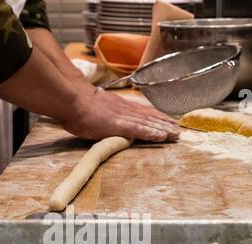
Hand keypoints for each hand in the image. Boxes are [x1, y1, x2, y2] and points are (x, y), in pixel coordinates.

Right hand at [60, 87, 179, 142]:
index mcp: (121, 106)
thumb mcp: (97, 105)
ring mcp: (123, 117)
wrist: (72, 99)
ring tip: (175, 134)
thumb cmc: (79, 104)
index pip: (144, 111)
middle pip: (150, 117)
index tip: (169, 121)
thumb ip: (106, 111)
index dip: (158, 117)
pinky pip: (138, 130)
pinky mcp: (118, 125)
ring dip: (163, 129)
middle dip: (165, 124)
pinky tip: (161, 137)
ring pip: (148, 123)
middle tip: (179, 130)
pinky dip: (151, 133)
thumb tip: (106, 114)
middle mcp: (126, 110)